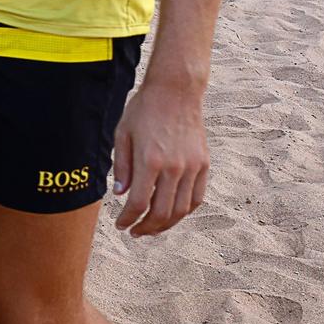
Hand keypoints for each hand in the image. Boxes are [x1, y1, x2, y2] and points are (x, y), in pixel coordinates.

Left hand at [110, 78, 209, 236]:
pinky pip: (197, 197)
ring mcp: (192, 167)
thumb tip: (120, 195)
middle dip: (146, 228)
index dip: (127, 220)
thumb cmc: (144, 110)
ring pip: (182, 210)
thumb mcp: (123, 134)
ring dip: (166, 224)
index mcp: (150, 161)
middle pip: (161, 212)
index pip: (138, 203)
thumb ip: (122, 167)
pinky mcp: (204, 164)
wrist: (176, 91)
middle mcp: (174, 168)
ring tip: (151, 227)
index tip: (120, 225)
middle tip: (134, 232)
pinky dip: (185, 211)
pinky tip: (172, 213)